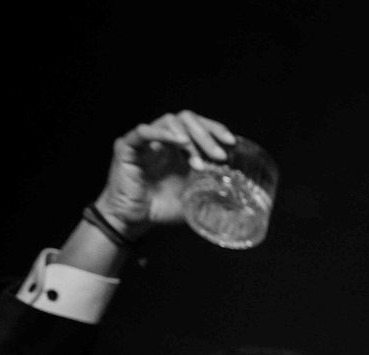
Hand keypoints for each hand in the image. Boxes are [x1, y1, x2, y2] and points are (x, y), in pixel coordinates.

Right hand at [95, 110, 236, 237]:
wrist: (133, 221)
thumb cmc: (161, 208)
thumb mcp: (195, 199)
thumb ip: (213, 193)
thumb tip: (240, 200)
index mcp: (179, 148)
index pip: (198, 126)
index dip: (215, 129)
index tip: (231, 142)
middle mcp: (163, 140)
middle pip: (186, 120)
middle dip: (207, 135)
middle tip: (220, 156)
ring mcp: (145, 141)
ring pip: (169, 121)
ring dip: (189, 139)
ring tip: (200, 162)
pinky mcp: (128, 147)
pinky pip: (143, 132)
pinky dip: (162, 134)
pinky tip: (180, 142)